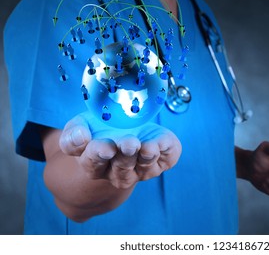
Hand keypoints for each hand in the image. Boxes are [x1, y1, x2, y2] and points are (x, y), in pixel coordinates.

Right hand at [59, 112, 181, 188]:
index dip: (95, 154)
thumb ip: (74, 132)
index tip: (100, 144)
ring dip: (146, 158)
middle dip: (125, 157)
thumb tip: (81, 135)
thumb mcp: (81, 125)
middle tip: (128, 144)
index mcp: (94, 162)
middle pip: (120, 169)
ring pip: (143, 169)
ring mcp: (140, 169)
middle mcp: (116, 171)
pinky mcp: (161, 162)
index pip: (91, 162)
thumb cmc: (99, 128)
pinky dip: (167, 151)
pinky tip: (163, 141)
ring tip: (148, 148)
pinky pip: (166, 160)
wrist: (125, 129)